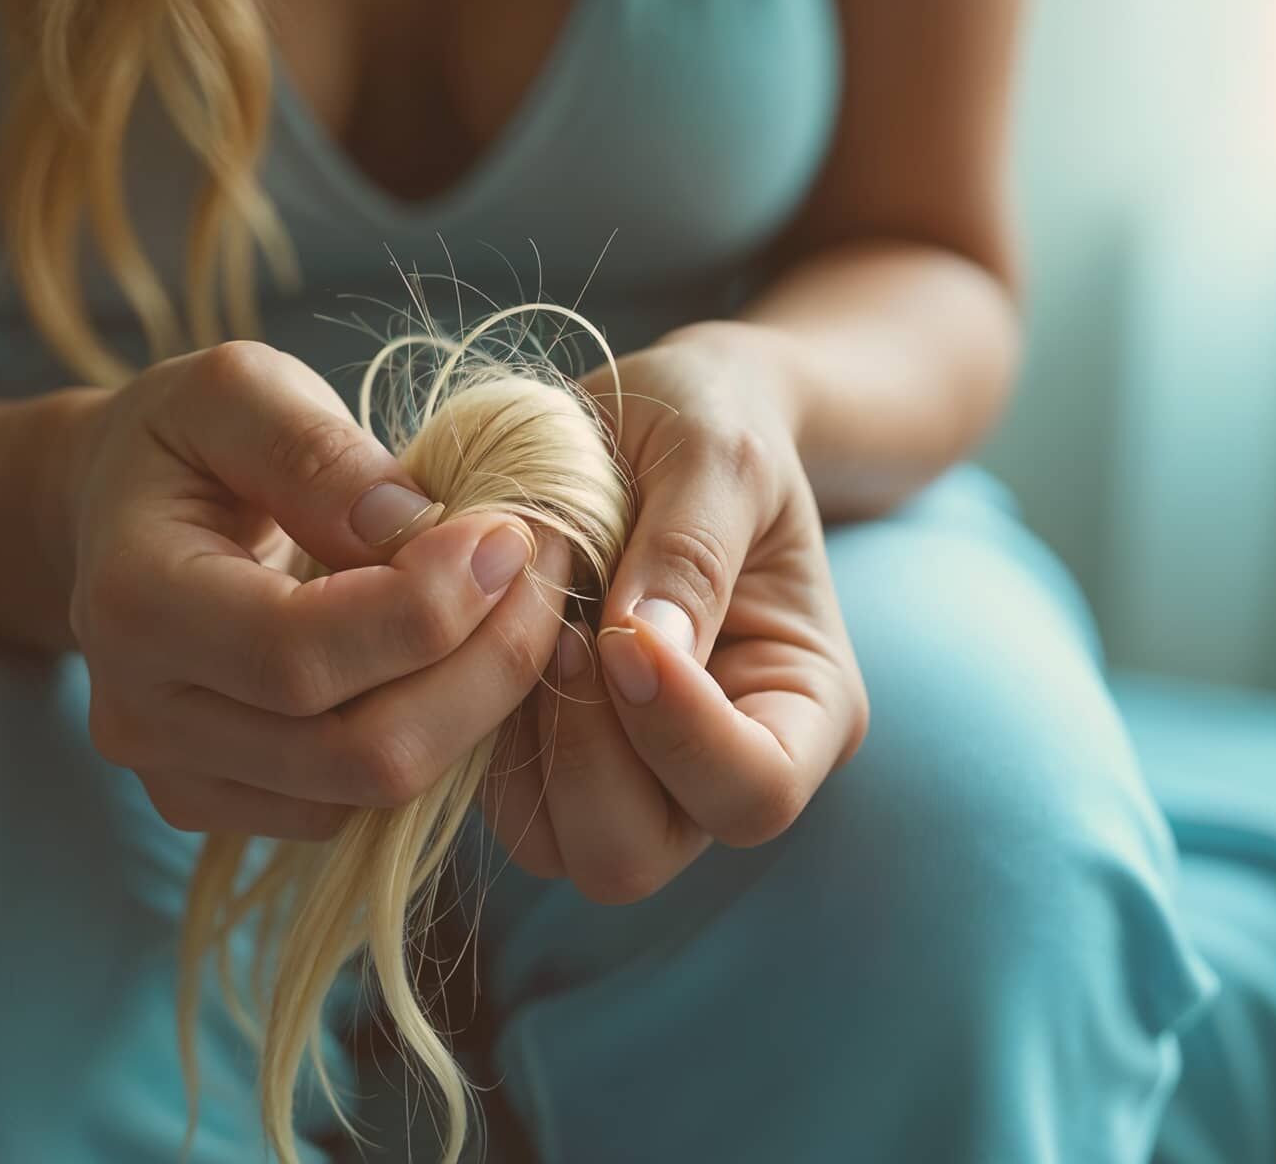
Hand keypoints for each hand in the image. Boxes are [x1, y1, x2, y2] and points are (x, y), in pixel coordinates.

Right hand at [54, 341, 567, 840]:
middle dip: (485, 668)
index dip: (431, 606)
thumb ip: (316, 450)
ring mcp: (179, 779)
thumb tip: (419, 530)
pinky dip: (436, 741)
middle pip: (357, 753)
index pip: (301, 654)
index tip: (511, 531)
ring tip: (519, 604)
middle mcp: (142, 716)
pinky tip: (462, 658)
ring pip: (372, 794)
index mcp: (132, 603)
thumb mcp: (235, 391)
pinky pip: (359, 808)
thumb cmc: (184, 439)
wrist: (113, 514)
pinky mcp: (222, 806)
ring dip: (476, 706)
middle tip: (546, 571)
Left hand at [482, 324, 868, 902]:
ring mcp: (624, 780)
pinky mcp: (539, 762)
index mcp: (802, 707)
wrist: (643, 419)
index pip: (756, 792)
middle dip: (579, 754)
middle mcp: (715, 770)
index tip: (623, 632)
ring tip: (520, 626)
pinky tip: (479, 637)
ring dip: (516, 746)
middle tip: (561, 632)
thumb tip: (647, 649)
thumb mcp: (716, 449)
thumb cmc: (705, 422)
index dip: (681, 735)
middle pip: (636, 855)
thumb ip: (692, 548)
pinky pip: (488, 799)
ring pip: (552, 847)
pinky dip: (472, 731)